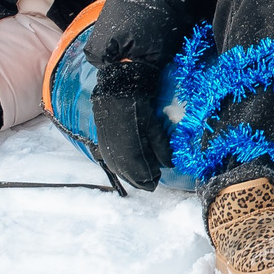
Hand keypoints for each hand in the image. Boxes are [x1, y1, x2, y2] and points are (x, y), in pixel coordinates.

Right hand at [90, 59, 168, 190]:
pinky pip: (116, 166)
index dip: (154, 178)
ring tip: (146, 167)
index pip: (144, 178)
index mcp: (130, 157)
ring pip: (123, 174)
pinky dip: (126, 167)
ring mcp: (107, 156)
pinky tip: (133, 161)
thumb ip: (162, 149)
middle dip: (145, 178)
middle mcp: (116, 160)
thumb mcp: (154, 128)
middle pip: (132, 179)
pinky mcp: (103, 149)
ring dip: (134, 173)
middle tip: (156, 172)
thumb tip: (169, 165)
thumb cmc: (137, 109)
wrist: (115, 94)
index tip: (161, 171)